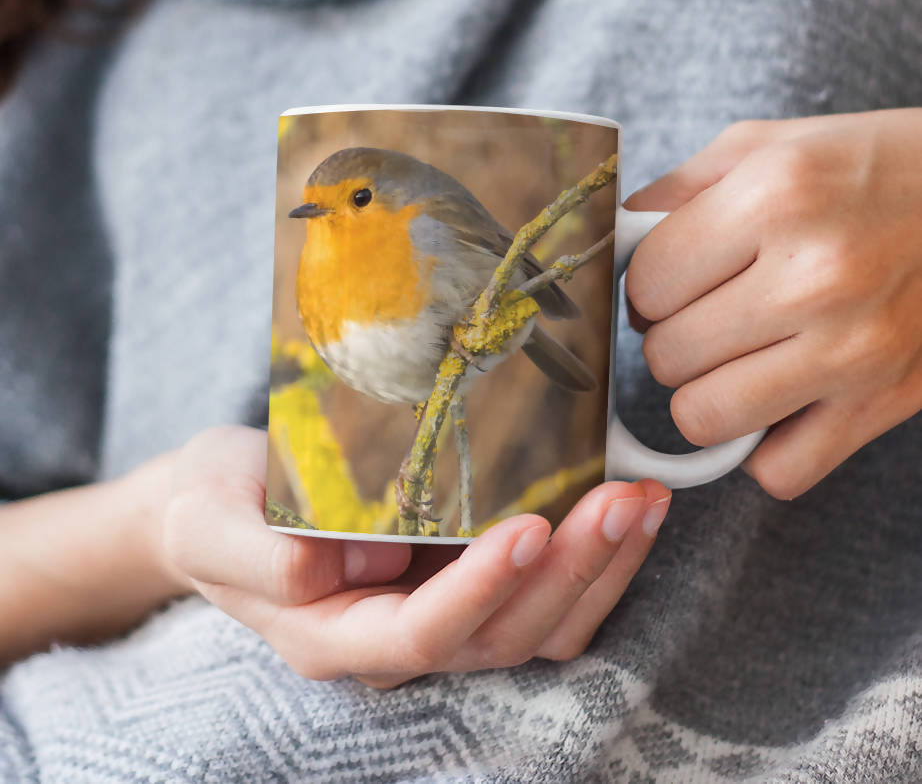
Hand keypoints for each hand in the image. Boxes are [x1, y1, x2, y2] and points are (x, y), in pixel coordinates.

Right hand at [159, 425, 670, 688]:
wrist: (227, 501)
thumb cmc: (215, 505)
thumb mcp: (211, 521)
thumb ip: (264, 552)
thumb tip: (357, 558)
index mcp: (334, 636)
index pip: (421, 634)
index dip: (480, 591)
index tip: (527, 526)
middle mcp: (398, 639)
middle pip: (503, 634)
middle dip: (569, 572)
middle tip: (618, 500)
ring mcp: (439, 615)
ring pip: (541, 626)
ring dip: (600, 569)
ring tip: (643, 501)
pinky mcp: (465, 583)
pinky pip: (545, 595)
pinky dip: (594, 559)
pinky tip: (624, 508)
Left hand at [623, 108, 921, 498]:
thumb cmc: (877, 170)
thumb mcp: (776, 145)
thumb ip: (683, 187)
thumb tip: (616, 234)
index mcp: (776, 196)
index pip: (645, 283)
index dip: (647, 287)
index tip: (673, 281)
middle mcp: (814, 277)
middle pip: (665, 356)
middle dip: (673, 337)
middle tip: (710, 315)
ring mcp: (852, 351)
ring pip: (702, 418)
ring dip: (706, 394)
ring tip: (738, 358)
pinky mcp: (883, 405)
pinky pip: (778, 471)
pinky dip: (765, 448)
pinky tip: (780, 402)